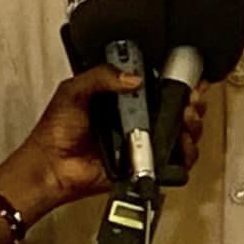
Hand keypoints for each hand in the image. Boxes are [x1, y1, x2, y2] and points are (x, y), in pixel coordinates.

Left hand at [0, 65, 179, 223]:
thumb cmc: (56, 131)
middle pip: (178, 108)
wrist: (51, 166)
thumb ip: (101, 76)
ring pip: (183, 132)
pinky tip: (181, 144)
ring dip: (192, 124)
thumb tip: (133, 78)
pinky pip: (176, 161)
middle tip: (191, 100)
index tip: (189, 78)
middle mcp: (138, 120)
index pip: (158, 86)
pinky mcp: (147, 165)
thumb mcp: (74, 90)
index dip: (177, 81)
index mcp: (123, 99)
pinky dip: (186, 153)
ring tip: (186, 119)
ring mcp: (145, 143)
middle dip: (192, 102)